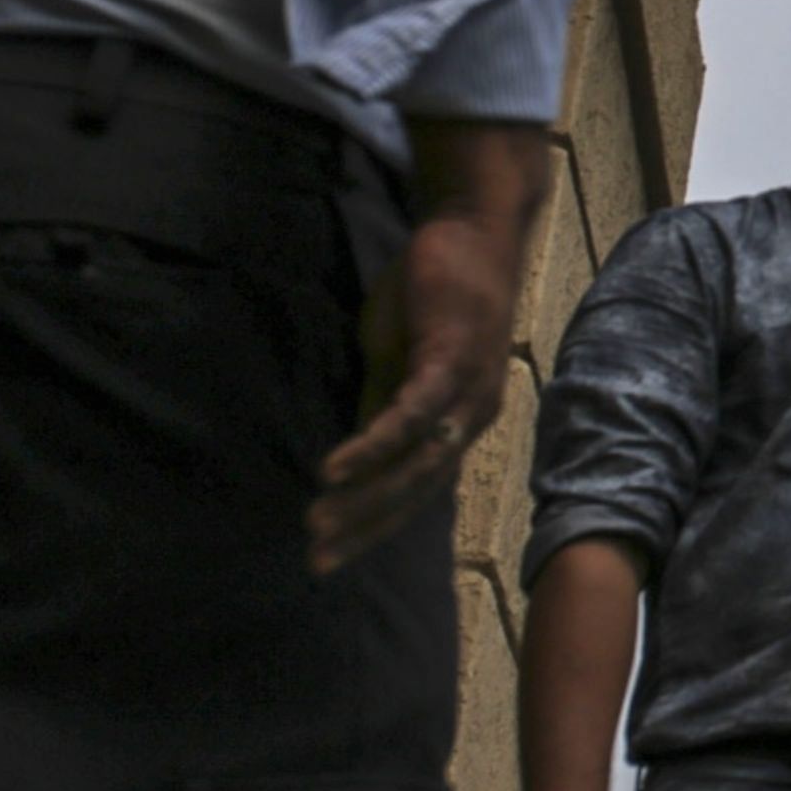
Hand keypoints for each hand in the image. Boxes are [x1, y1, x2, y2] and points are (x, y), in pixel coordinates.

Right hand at [312, 209, 522, 573]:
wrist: (471, 229)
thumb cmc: (434, 292)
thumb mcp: (397, 359)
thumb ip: (382, 405)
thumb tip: (358, 458)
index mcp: (458, 420)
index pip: (416, 490)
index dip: (373, 526)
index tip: (328, 558)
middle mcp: (472, 416)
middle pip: (417, 490)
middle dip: (365, 527)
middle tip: (318, 560)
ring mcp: (468, 391)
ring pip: (416, 463)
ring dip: (365, 497)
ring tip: (318, 522)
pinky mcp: (452, 360)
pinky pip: (411, 416)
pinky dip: (374, 447)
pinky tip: (335, 470)